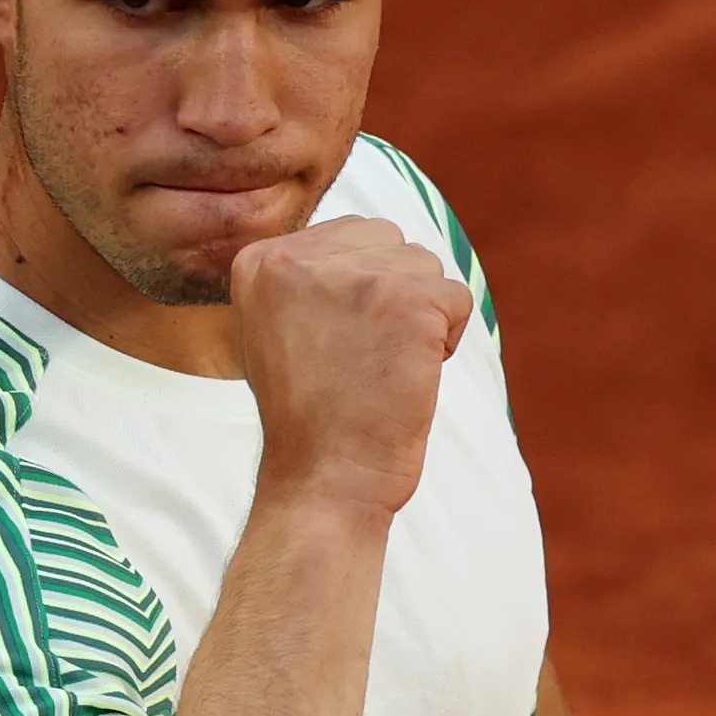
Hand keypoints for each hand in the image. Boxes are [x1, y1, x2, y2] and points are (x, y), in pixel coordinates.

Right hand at [231, 216, 471, 518]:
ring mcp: (356, 276)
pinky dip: (446, 340)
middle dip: (393, 294)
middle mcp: (299, 258)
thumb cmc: (308, 418)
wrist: (324, 479)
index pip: (347, 236)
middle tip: (364, 358)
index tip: (337, 345)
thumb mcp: (277, 329)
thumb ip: (309, 279)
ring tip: (382, 367)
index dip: (360, 291)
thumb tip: (373, 248)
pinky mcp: (408, 301)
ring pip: (424, 266)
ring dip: (420, 318)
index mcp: (259, 261)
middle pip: (387, 241)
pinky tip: (409, 375)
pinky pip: (456, 299)